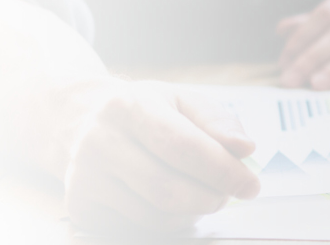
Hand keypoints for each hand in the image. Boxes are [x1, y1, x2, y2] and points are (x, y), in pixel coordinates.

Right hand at [61, 80, 259, 233]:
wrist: (84, 120)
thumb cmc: (147, 111)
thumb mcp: (184, 100)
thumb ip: (220, 122)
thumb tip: (245, 149)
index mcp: (130, 106)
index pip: (182, 146)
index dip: (222, 170)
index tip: (250, 185)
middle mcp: (99, 141)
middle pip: (166, 188)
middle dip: (210, 197)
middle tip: (229, 194)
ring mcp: (83, 177)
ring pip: (154, 215)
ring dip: (193, 212)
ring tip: (205, 194)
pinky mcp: (79, 207)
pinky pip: (138, 228)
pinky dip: (169, 221)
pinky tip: (175, 202)